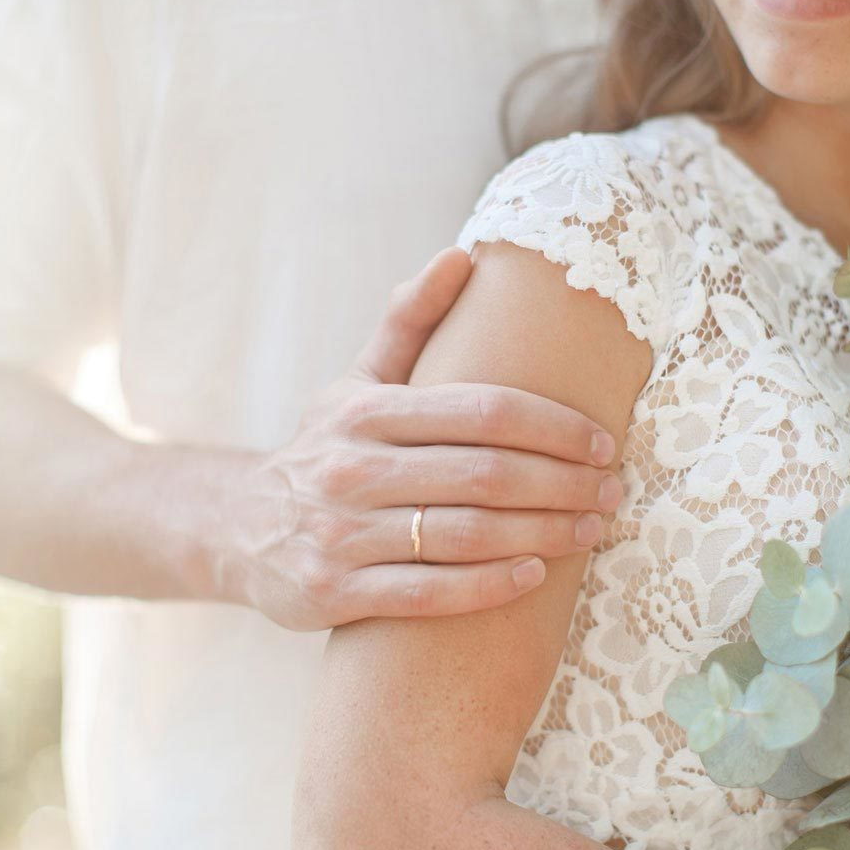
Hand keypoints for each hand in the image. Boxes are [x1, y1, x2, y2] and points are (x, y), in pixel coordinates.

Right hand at [229, 248, 623, 629]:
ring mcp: (341, 536)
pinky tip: (534, 574)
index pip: (483, 411)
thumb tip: (460, 256)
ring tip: (589, 531)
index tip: (602, 442)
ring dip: (543, 534)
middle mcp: (351, 471)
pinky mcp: (336, 594)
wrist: (238, 529)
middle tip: (611, 492)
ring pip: (466, 536)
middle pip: (485, 475)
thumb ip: (409, 324)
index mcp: (366, 414)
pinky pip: (430, 593)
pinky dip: (490, 585)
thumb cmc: (324, 452)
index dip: (554, 427)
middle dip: (564, 484)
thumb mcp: (356, 384)